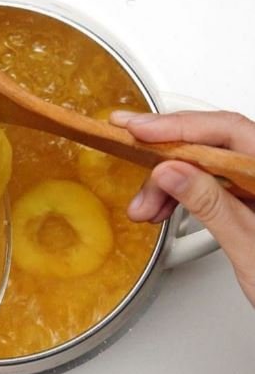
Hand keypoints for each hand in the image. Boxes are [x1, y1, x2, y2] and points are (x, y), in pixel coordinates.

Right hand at [111, 110, 254, 305]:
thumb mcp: (249, 247)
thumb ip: (211, 205)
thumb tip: (171, 172)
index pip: (227, 131)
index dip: (178, 126)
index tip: (139, 130)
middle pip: (211, 146)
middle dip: (164, 161)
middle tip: (130, 164)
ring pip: (204, 166)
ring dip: (167, 184)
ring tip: (144, 207)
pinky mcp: (247, 199)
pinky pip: (207, 184)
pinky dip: (180, 195)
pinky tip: (162, 208)